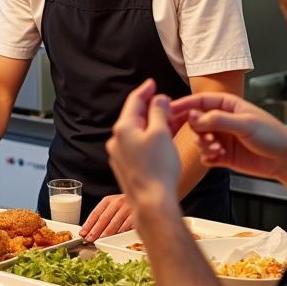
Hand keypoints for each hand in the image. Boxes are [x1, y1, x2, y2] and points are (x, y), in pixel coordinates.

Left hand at [80, 194, 133, 241]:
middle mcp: (117, 202)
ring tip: (100, 239)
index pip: (95, 213)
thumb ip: (103, 217)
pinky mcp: (136, 213)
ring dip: (106, 232)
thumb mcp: (112, 207)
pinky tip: (116, 236)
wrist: (143, 197)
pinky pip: (127, 224)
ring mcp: (127, 207)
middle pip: (104, 218)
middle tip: (89, 239)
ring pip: (114, 222)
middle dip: (95, 230)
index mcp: (109, 200)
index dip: (88, 224)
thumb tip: (90, 231)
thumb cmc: (125, 206)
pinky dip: (121, 231)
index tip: (83, 233)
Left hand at [105, 79, 181, 212]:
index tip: (152, 83)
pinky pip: (137, 146)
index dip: (145, 90)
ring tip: (169, 122)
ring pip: (137, 132)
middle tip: (167, 103)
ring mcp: (119, 155)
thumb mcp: (161, 132)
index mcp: (123, 128)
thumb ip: (159, 112)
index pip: (134, 101)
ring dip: (152, 125)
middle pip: (135, 116)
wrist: (152, 202)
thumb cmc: (158, 168)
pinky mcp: (126, 167)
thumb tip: (158, 99)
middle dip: (151, 109)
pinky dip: (149, 139)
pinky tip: (162, 141)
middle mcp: (117, 140)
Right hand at [168, 92, 286, 180]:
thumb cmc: (271, 135)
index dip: (184, 105)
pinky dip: (208, 157)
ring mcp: (222, 137)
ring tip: (216, 148)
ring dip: (203, 144)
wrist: (284, 160)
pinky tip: (219, 157)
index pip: (200, 101)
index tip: (169, 111)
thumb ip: (217, 119)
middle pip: (195, 121)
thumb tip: (193, 116)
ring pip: (199, 139)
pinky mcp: (223, 155)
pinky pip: (205, 155)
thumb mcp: (244, 124)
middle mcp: (222, 120)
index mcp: (227, 105)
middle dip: (196, 130)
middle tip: (203, 137)